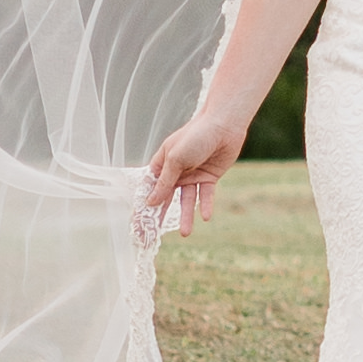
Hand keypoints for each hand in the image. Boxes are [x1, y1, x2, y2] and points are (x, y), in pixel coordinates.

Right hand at [142, 109, 244, 234]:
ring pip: (186, 201)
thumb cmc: (196, 135)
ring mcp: (192, 175)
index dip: (144, 206)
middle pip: (165, 198)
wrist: (224, 124)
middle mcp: (176, 172)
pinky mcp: (208, 177)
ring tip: (185, 233)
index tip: (138, 225)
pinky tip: (205, 217)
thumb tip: (151, 202)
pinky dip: (205, 206)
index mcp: (162, 163)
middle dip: (160, 216)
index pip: (150, 189)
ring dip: (186, 216)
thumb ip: (165, 182)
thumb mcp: (176, 158)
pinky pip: (205, 195)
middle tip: (153, 237)